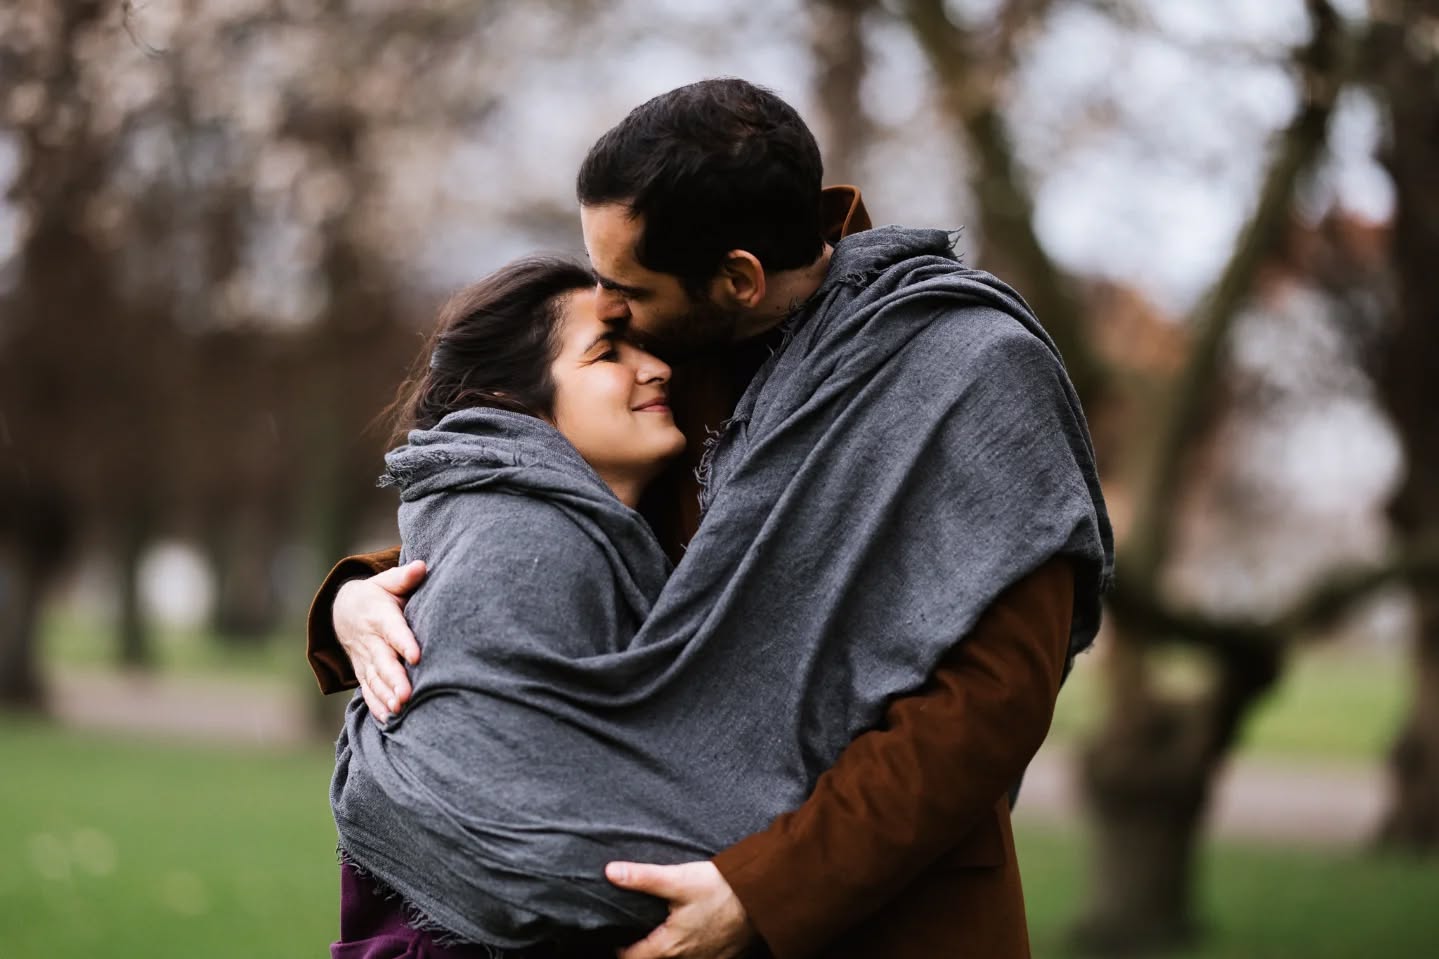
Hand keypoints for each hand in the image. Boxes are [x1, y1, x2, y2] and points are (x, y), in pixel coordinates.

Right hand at [333, 560, 425, 722]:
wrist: (343, 612)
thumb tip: (422, 567)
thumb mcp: (385, 582)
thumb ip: (404, 577)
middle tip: (407, 695)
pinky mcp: (363, 672)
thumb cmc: (376, 596)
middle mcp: (370, 641)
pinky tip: (388, 719)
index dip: (404, 643)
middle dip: (394, 679)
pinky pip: (368, 691)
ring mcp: (364, 659)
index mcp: (379, 617)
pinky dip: (376, 705)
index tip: (417, 656)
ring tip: (400, 709)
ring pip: (375, 680)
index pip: (393, 630)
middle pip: (383, 662)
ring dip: (386, 696)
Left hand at [607, 860, 754, 958]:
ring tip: (665, 936)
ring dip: (669, 954)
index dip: (620, 950)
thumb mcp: (679, 879)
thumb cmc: (721, 889)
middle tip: (638, 936)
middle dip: (644, 953)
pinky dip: (692, 953)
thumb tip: (610, 872)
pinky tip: (694, 938)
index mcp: (669, 946)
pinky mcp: (725, 958)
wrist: (764, 897)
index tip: (617, 938)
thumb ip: (642, 878)